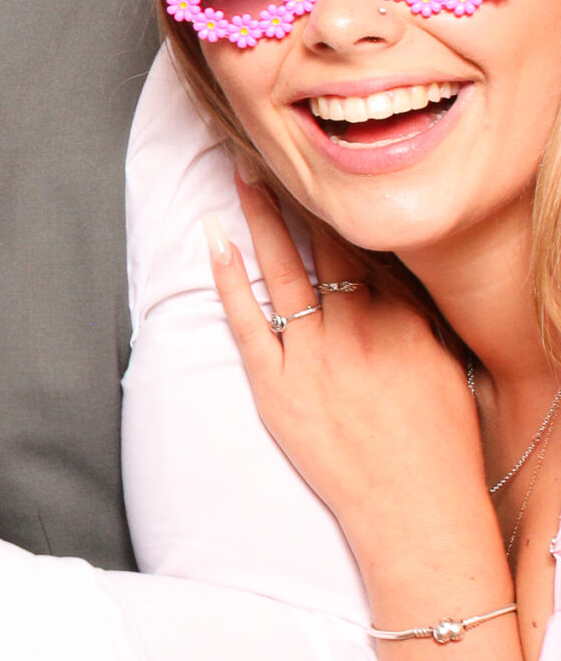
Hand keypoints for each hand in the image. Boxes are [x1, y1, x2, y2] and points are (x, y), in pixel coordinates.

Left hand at [207, 178, 489, 586]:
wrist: (415, 510)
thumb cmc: (440, 445)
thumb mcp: (446, 363)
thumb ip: (417, 315)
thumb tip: (396, 275)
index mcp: (403, 316)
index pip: (366, 243)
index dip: (340, 202)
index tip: (321, 166)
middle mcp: (357, 326)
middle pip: (322, 243)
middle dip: (296, 193)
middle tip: (268, 150)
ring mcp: (312, 355)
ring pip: (281, 269)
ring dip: (259, 218)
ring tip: (239, 175)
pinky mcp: (276, 386)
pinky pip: (246, 320)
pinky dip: (228, 278)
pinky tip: (214, 240)